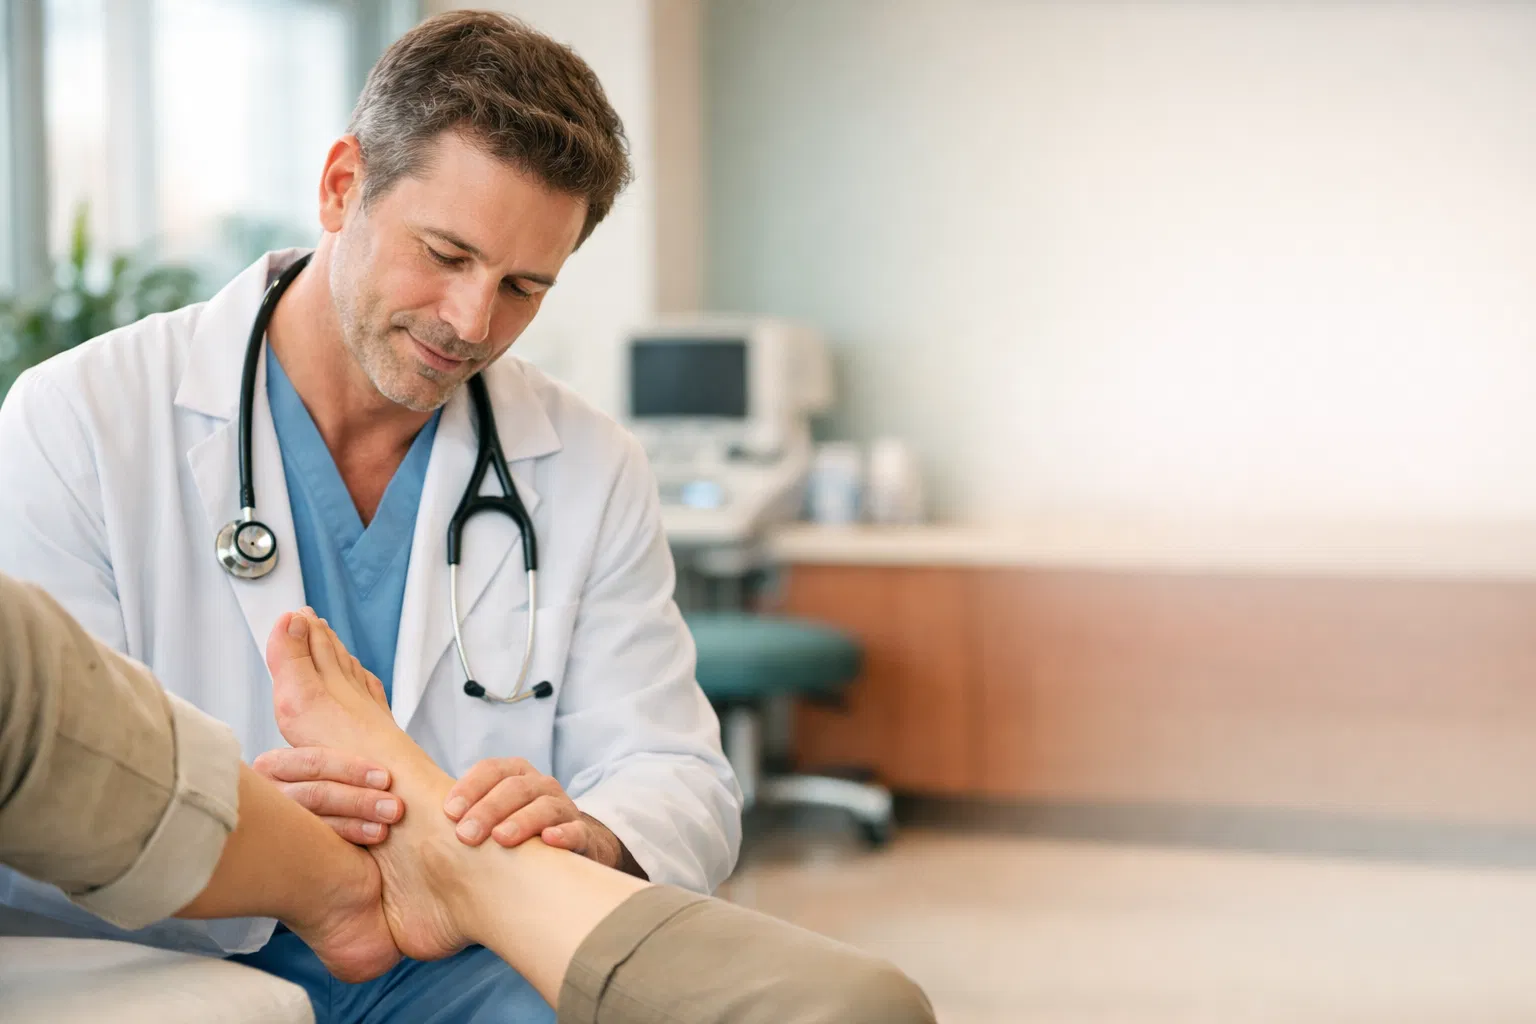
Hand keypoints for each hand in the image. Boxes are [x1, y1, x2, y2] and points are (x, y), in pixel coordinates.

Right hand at [253, 746, 403, 845]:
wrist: (332, 856)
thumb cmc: (344, 795)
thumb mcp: (342, 763)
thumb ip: (343, 735)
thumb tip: (356, 686)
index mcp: (278, 763)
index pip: (314, 761)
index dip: (352, 769)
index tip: (387, 776)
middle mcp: (268, 791)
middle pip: (316, 791)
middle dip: (359, 798)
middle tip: (396, 807)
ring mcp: (272, 822)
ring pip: (315, 816)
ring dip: (357, 818)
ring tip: (388, 823)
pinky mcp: (282, 848)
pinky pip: (315, 842)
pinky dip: (348, 838)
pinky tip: (374, 838)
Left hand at [443, 757, 629, 870]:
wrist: (562, 850)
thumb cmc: (510, 829)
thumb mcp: (488, 813)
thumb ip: (457, 810)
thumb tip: (401, 807)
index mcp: (514, 774)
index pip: (491, 769)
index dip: (470, 788)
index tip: (448, 812)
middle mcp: (539, 786)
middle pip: (515, 787)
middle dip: (489, 809)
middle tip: (466, 835)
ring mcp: (562, 809)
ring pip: (545, 806)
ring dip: (522, 821)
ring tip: (501, 839)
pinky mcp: (581, 835)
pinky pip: (575, 830)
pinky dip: (563, 834)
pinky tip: (548, 842)